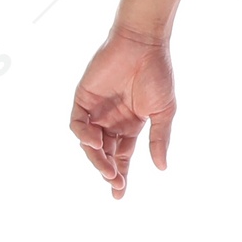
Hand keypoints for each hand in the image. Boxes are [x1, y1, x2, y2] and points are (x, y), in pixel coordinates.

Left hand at [69, 32, 175, 197]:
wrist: (142, 44)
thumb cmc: (157, 75)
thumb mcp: (163, 112)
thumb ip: (159, 139)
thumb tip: (161, 168)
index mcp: (131, 125)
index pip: (122, 157)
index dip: (120, 176)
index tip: (118, 196)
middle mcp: (111, 121)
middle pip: (106, 154)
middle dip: (109, 171)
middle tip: (116, 183)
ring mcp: (96, 111)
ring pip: (90, 144)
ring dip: (97, 159)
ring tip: (108, 169)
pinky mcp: (83, 99)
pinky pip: (77, 124)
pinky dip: (83, 136)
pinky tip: (95, 141)